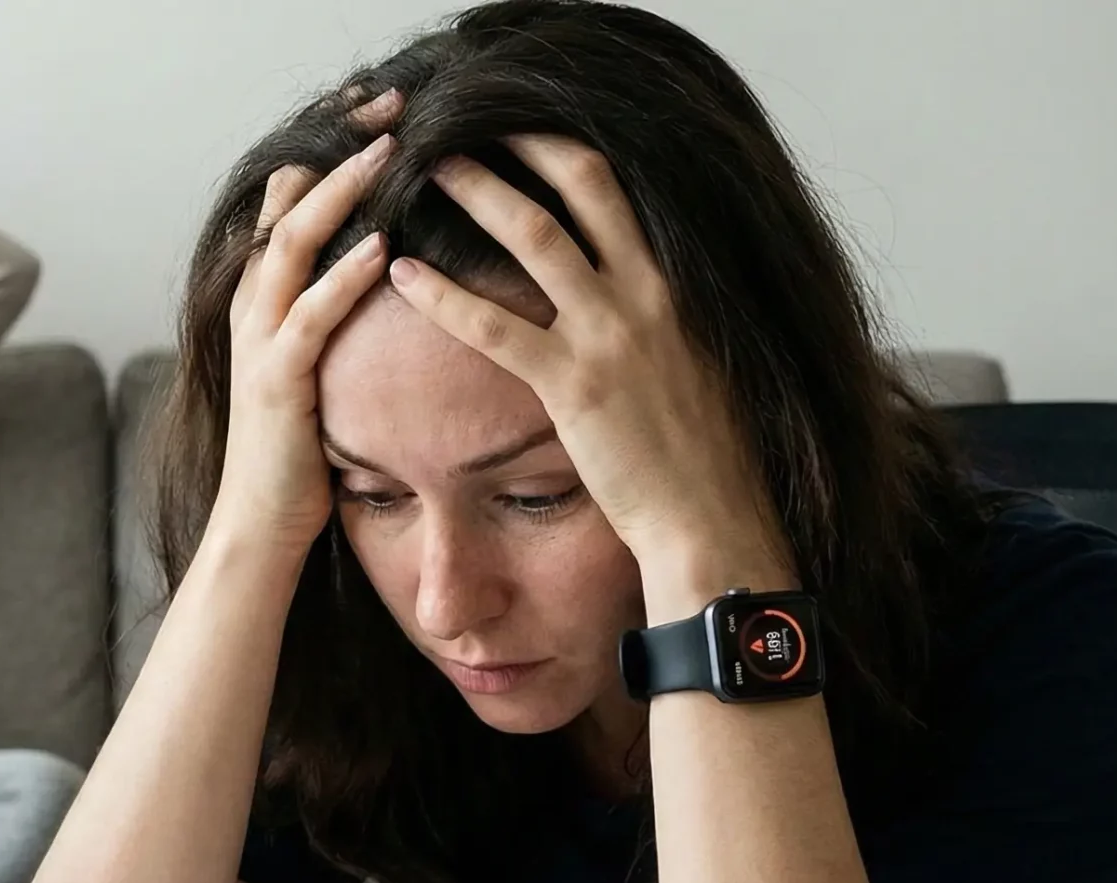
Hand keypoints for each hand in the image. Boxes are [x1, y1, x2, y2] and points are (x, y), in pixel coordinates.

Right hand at [210, 97, 399, 550]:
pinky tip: (383, 247)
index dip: (329, 152)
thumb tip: (386, 276)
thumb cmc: (300, 455)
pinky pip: (310, 317)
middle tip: (389, 107)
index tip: (376, 112)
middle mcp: (252, 310)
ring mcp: (258, 344)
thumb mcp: (317, 369)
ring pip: (292, 246)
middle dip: (339, 151)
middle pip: (288, 204)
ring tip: (388, 151)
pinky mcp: (276, 383)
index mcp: (264, 301)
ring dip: (342, 194)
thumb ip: (332, 317)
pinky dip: (344, 278)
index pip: (289, 202)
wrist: (258, 529)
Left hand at [385, 136, 788, 604]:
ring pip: (534, 237)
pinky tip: (403, 275)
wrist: (713, 519)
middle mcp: (648, 293)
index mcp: (676, 284)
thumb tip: (634, 299)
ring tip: (427, 170)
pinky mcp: (574, 385)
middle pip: (580, 186)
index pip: (619, 191)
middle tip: (468, 127)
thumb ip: (662, 320)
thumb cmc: (703, 456)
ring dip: (477, 194)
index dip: (565, 152)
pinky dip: (442, 294)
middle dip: (521, 146)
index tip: (525, 133)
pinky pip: (494, 326)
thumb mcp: (696, 365)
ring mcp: (611, 334)